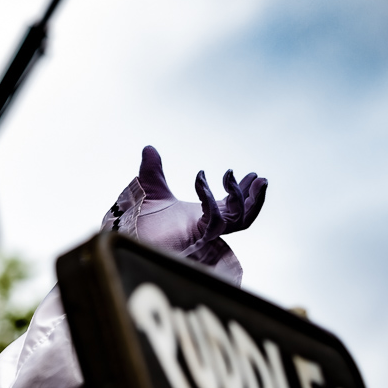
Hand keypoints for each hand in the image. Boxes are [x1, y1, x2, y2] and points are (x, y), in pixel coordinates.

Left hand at [101, 146, 267, 284]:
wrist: (127, 239)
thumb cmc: (138, 224)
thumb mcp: (150, 190)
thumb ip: (153, 171)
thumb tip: (149, 148)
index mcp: (202, 217)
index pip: (230, 205)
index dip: (242, 190)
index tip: (249, 173)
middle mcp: (207, 228)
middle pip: (243, 216)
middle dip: (255, 198)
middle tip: (261, 178)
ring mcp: (203, 235)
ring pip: (238, 221)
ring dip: (243, 198)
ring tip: (245, 177)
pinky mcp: (196, 240)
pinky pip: (214, 219)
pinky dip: (210, 197)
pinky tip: (200, 178)